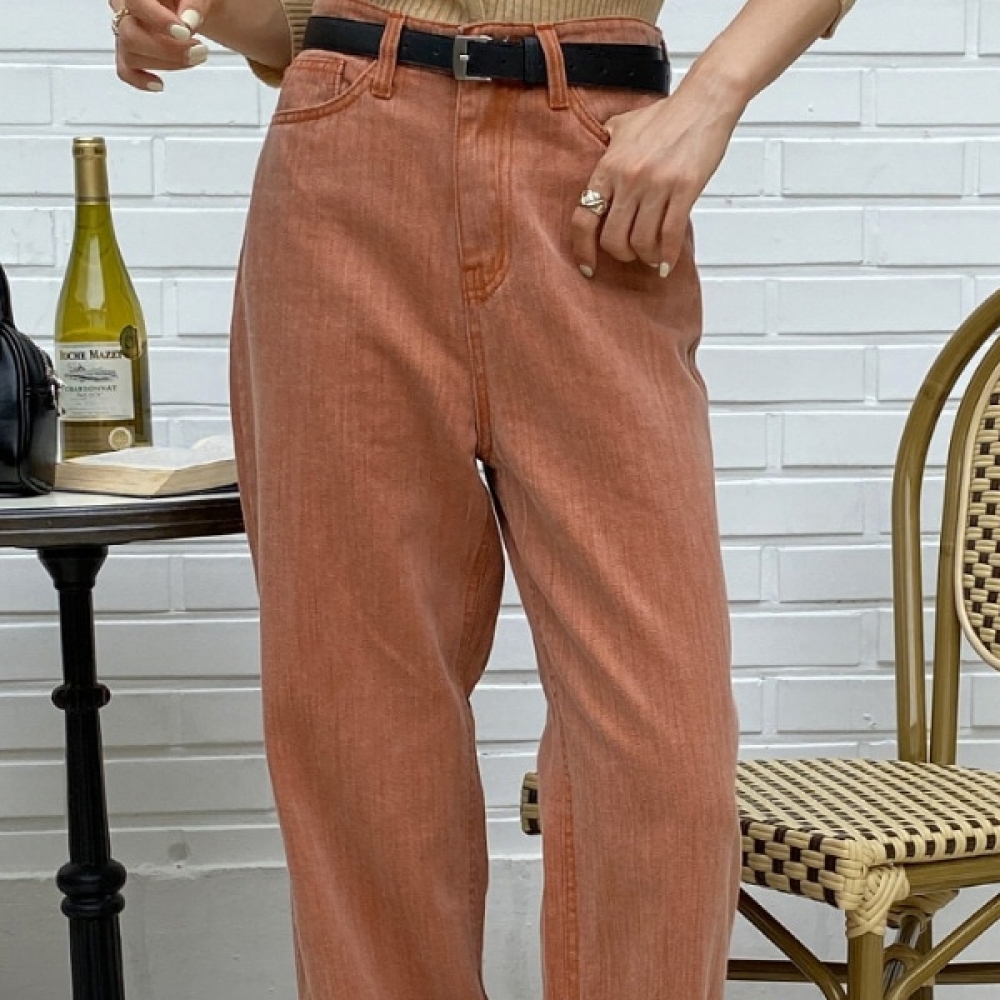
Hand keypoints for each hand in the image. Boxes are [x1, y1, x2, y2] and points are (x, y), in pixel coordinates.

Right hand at [109, 0, 213, 90]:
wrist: (193, 6)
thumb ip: (195, 3)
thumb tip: (189, 22)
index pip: (136, 2)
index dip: (158, 20)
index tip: (185, 33)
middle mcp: (124, 8)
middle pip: (131, 35)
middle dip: (170, 50)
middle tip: (200, 50)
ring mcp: (126, 30)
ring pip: (131, 55)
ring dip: (167, 63)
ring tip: (196, 56)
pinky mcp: (131, 51)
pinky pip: (125, 70)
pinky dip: (141, 80)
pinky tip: (160, 83)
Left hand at [571, 79, 743, 278]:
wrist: (704, 101)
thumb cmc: (667, 115)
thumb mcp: (623, 126)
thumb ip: (605, 147)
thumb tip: (596, 161)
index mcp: (609, 166)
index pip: (584, 218)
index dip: (582, 249)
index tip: (588, 265)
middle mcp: (628, 178)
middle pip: (613, 238)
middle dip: (621, 254)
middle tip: (629, 253)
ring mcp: (656, 185)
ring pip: (642, 241)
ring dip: (645, 256)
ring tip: (649, 256)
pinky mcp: (684, 189)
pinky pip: (671, 235)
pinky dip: (667, 256)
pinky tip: (666, 263)